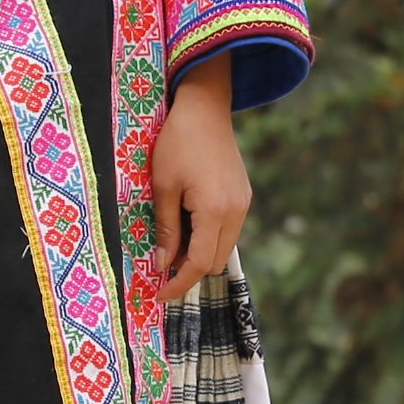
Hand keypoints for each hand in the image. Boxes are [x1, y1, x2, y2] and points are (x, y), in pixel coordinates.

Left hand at [149, 54, 250, 298]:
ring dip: (199, 253)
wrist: (205, 109)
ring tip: (172, 243)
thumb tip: (163, 265)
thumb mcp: (163, 187)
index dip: (180, 283)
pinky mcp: (243, 195)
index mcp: (215, 210)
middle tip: (161, 267)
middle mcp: (236, 211)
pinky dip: (208, 236)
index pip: (201, 263)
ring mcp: (243, 203)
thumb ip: (166, 229)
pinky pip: (227, 229)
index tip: (160, 294)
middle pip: (216, 261)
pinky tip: (188, 224)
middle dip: (189, 270)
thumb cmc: (177, 143)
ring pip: (224, 247)